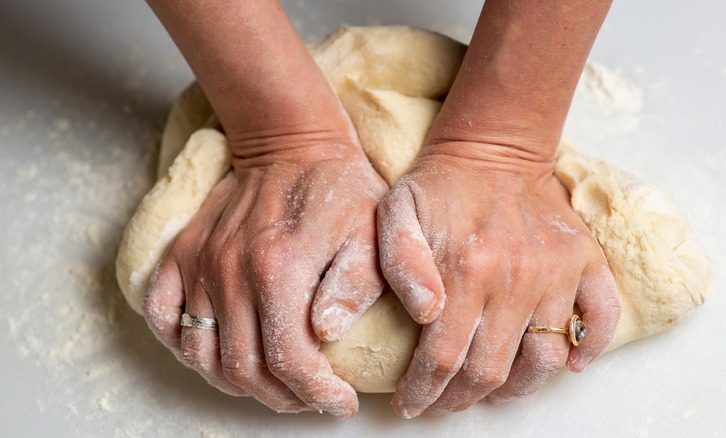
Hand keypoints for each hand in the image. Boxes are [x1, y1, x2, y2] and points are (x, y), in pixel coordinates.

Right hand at [142, 134, 387, 416]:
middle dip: (283, 397)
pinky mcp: (182, 253)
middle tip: (312, 396)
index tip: (340, 402)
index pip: (289, 360)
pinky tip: (217, 353)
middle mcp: (230, 271)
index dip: (317, 394)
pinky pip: (162, 316)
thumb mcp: (371, 232)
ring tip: (274, 382)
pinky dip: (183, 346)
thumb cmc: (340, 189)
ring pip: (201, 355)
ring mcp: (199, 263)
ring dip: (237, 382)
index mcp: (279, 268)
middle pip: (244, 368)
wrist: (293, 143)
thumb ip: (354, 286)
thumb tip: (327, 336)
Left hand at [378, 143, 619, 417]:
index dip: (424, 391)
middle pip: (490, 369)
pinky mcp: (586, 262)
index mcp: (467, 270)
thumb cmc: (438, 186)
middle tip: (440, 403)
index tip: (410, 405)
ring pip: (544, 359)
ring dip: (516, 389)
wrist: (492, 149)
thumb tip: (423, 314)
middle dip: (458, 399)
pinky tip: (570, 364)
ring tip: (488, 391)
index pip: (443, 358)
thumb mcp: (396, 212)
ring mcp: (557, 272)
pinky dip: (590, 349)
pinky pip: (601, 319)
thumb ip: (399, 262)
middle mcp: (516, 278)